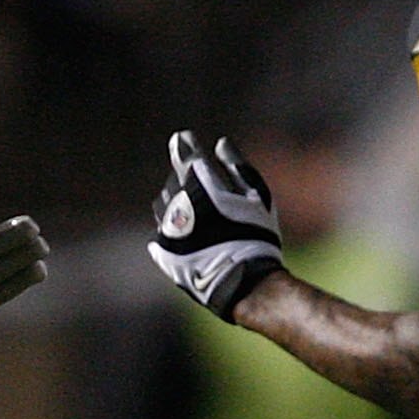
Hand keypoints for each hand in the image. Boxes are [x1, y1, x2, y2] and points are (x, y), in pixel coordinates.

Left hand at [147, 131, 282, 317]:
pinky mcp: (161, 248)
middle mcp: (178, 203)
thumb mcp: (257, 196)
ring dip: (176, 202)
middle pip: (175, 181)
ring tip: (197, 213)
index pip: (186, 155)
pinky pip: (161, 229)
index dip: (186, 145)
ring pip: (163, 203)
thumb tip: (220, 143)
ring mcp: (167, 227)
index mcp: (201, 186)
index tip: (183, 137)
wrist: (241, 280)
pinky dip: (172, 226)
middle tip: (204, 189)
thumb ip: (236, 166)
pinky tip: (188, 233)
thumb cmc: (256, 235)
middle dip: (187, 180)